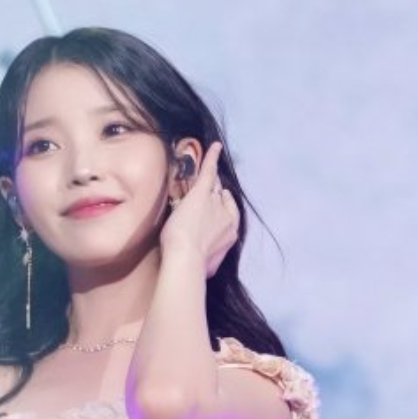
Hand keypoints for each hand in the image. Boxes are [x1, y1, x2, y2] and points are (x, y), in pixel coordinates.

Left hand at [158, 142, 239, 277]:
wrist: (186, 258)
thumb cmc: (195, 266)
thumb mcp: (209, 266)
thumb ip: (211, 262)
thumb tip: (208, 272)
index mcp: (231, 231)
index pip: (226, 210)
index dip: (216, 208)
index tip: (208, 209)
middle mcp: (228, 214)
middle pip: (220, 196)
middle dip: (211, 196)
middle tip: (199, 198)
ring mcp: (215, 202)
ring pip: (212, 186)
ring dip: (205, 182)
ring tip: (201, 173)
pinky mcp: (201, 193)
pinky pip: (208, 171)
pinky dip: (211, 157)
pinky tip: (214, 146)